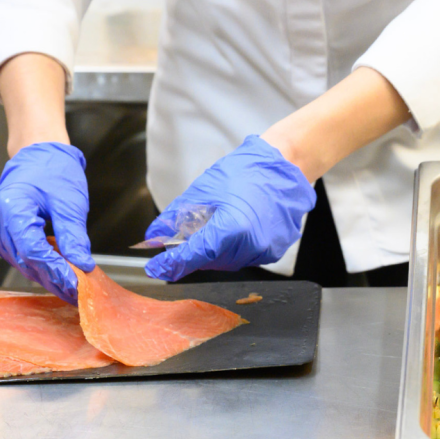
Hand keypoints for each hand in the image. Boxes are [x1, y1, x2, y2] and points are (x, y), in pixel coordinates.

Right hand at [0, 143, 93, 303]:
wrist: (39, 154)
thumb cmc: (53, 171)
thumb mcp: (70, 204)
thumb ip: (74, 236)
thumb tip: (82, 263)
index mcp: (12, 208)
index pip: (33, 250)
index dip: (55, 269)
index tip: (76, 283)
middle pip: (25, 259)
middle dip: (53, 278)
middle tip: (77, 293)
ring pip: (21, 261)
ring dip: (45, 275)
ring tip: (70, 287)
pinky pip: (18, 253)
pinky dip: (37, 264)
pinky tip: (56, 271)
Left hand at [144, 135, 315, 281]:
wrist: (284, 170)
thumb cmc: (247, 172)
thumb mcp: (204, 189)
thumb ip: (176, 216)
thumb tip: (155, 236)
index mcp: (233, 227)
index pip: (194, 255)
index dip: (172, 264)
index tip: (156, 268)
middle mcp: (251, 245)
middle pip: (209, 261)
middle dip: (193, 252)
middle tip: (187, 235)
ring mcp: (264, 251)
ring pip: (225, 262)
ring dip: (212, 251)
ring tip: (216, 225)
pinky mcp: (273, 252)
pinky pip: (243, 257)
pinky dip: (232, 248)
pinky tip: (235, 228)